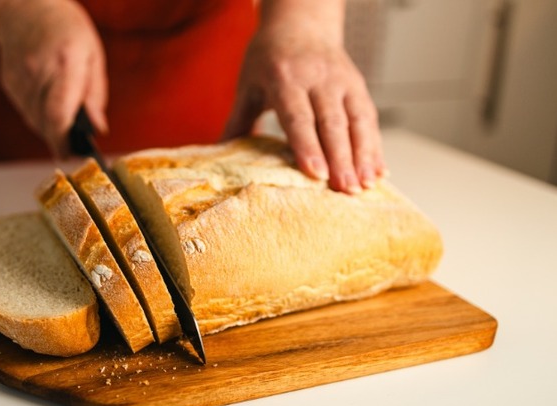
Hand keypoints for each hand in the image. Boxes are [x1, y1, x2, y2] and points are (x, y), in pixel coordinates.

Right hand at [0, 0, 107, 156]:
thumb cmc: (65, 29)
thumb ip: (95, 94)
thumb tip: (97, 127)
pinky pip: (26, 111)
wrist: (24, 9)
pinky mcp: (9, 84)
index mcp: (66, 63)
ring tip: (62, 116)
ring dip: (50, 127)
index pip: (59, 114)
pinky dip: (39, 114)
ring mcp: (19, 79)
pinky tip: (47, 99)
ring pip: (34, 120)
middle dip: (60, 139)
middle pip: (45, 123)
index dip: (64, 141)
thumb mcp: (92, 54)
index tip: (70, 154)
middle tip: (71, 145)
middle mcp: (38, 72)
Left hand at [224, 21, 385, 193]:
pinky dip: (375, 146)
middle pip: (332, 123)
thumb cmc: (269, 59)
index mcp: (285, 78)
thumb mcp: (249, 85)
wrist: (300, 24)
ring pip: (357, 121)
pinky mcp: (358, 85)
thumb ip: (238, 121)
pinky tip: (378, 172)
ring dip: (364, 155)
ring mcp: (342, 81)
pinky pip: (370, 118)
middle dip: (341, 159)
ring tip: (365, 186)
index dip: (308, 146)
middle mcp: (318, 78)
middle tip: (345, 190)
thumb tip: (219, 155)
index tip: (316, 175)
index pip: (298, 117)